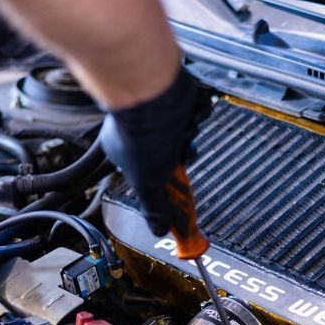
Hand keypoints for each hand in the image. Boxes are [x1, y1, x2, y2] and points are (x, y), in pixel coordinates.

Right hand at [101, 67, 210, 236]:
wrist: (151, 92)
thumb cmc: (141, 135)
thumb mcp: (148, 184)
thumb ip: (155, 208)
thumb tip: (157, 232)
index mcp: (128, 150)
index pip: (153, 173)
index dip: (169, 181)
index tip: (179, 186)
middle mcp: (143, 129)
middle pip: (174, 151)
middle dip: (183, 153)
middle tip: (182, 152)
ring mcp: (160, 110)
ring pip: (186, 129)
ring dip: (189, 131)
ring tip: (182, 128)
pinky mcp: (176, 94)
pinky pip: (196, 108)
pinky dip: (196, 111)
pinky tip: (188, 110)